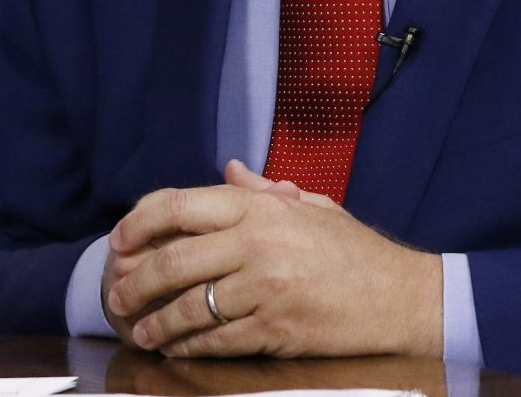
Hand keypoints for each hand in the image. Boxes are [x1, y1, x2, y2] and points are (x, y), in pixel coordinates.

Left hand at [106, 161, 440, 358]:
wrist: (403, 296)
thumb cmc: (354, 250)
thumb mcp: (310, 206)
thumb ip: (262, 190)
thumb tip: (229, 169)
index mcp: (260, 208)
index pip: (179, 205)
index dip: (139, 221)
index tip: (119, 239)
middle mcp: (256, 244)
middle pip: (174, 260)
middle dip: (136, 281)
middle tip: (117, 295)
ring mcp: (265, 289)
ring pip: (191, 307)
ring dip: (158, 323)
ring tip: (142, 332)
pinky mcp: (276, 330)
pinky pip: (219, 341)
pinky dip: (191, 348)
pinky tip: (177, 351)